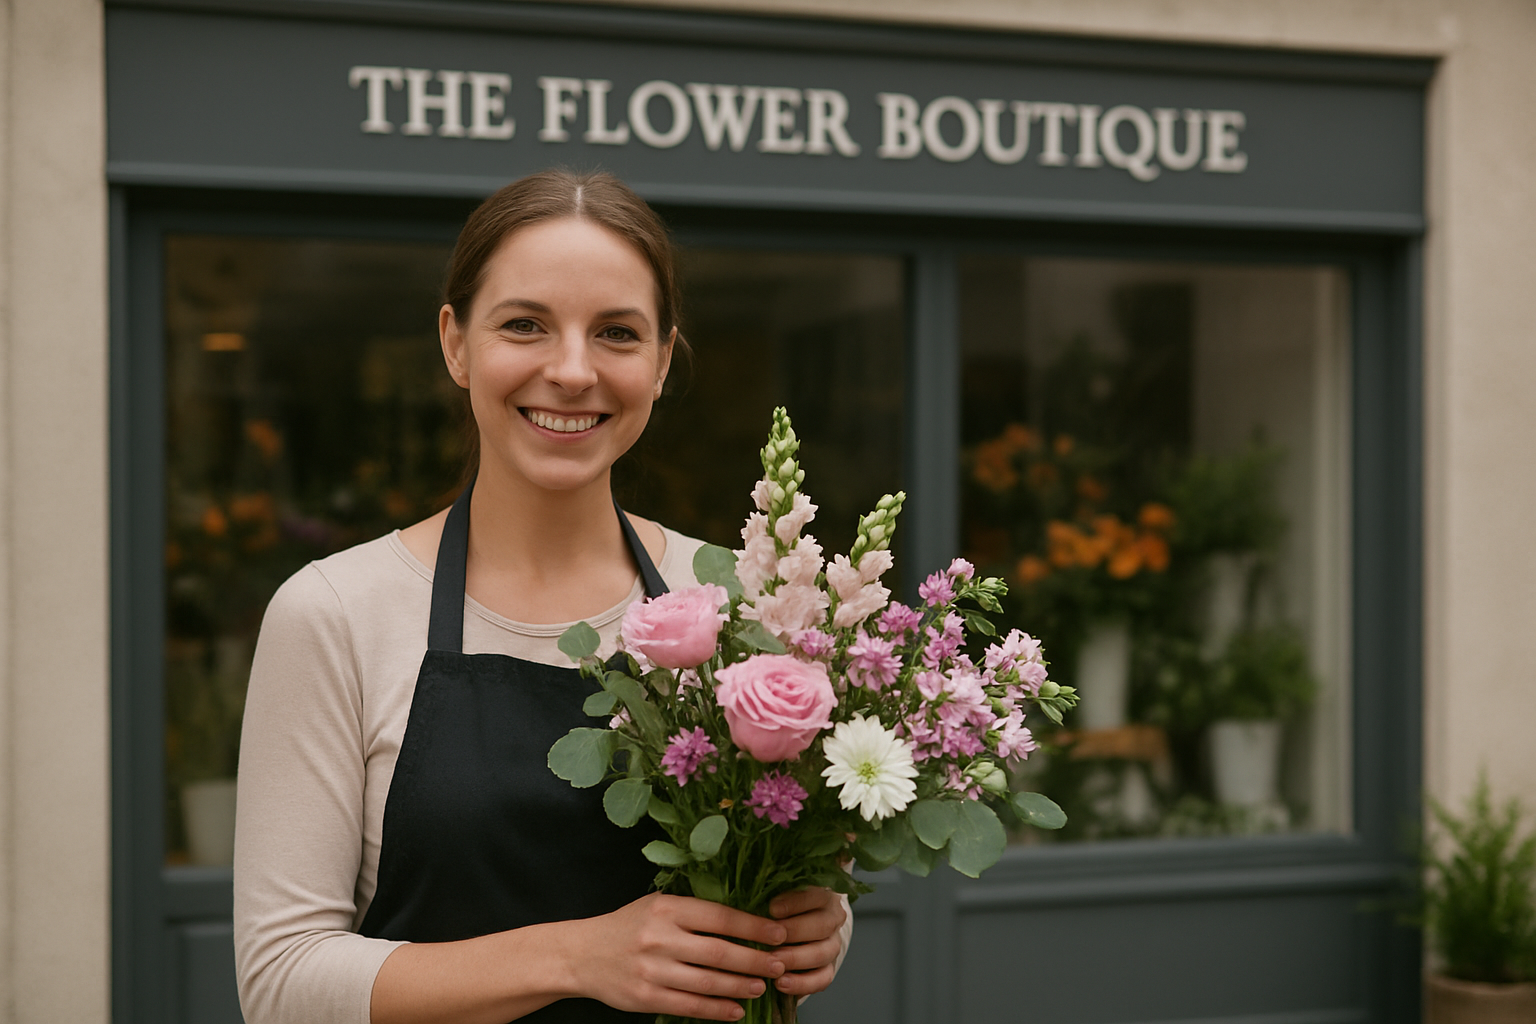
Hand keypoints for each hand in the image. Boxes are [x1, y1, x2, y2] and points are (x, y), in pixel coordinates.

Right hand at [569, 892, 788, 1020]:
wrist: (582, 954)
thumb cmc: (627, 926)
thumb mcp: (657, 905)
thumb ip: (693, 912)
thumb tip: (742, 920)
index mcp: (667, 909)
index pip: (719, 917)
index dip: (752, 927)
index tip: (777, 933)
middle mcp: (660, 938)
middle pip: (718, 952)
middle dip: (753, 960)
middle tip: (779, 964)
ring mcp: (652, 970)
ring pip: (707, 982)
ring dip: (739, 986)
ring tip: (761, 986)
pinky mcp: (645, 997)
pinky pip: (689, 1006)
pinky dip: (716, 1010)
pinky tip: (736, 1010)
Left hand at [766, 887, 847, 996]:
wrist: (795, 929)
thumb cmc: (779, 908)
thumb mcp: (777, 896)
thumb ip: (770, 895)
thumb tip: (751, 897)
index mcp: (823, 895)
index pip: (815, 895)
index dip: (795, 903)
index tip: (772, 909)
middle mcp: (833, 919)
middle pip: (821, 926)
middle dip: (795, 932)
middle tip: (773, 939)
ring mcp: (832, 945)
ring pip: (822, 953)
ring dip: (797, 959)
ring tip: (775, 965)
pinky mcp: (829, 968)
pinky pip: (822, 979)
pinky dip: (802, 983)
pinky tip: (781, 984)